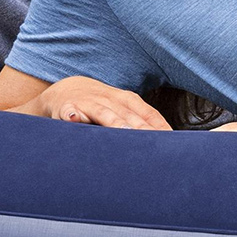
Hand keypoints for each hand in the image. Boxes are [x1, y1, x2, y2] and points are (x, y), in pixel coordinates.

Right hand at [23, 76, 171, 130]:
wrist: (65, 91)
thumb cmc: (100, 105)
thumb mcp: (121, 109)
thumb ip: (140, 122)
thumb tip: (168, 142)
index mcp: (126, 100)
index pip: (147, 112)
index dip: (159, 126)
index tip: (171, 141)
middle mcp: (109, 98)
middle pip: (128, 115)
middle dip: (141, 129)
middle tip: (154, 144)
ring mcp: (88, 102)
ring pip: (103, 113)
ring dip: (113, 122)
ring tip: (123, 132)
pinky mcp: (67, 108)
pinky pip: (70, 112)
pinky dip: (72, 115)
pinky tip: (74, 119)